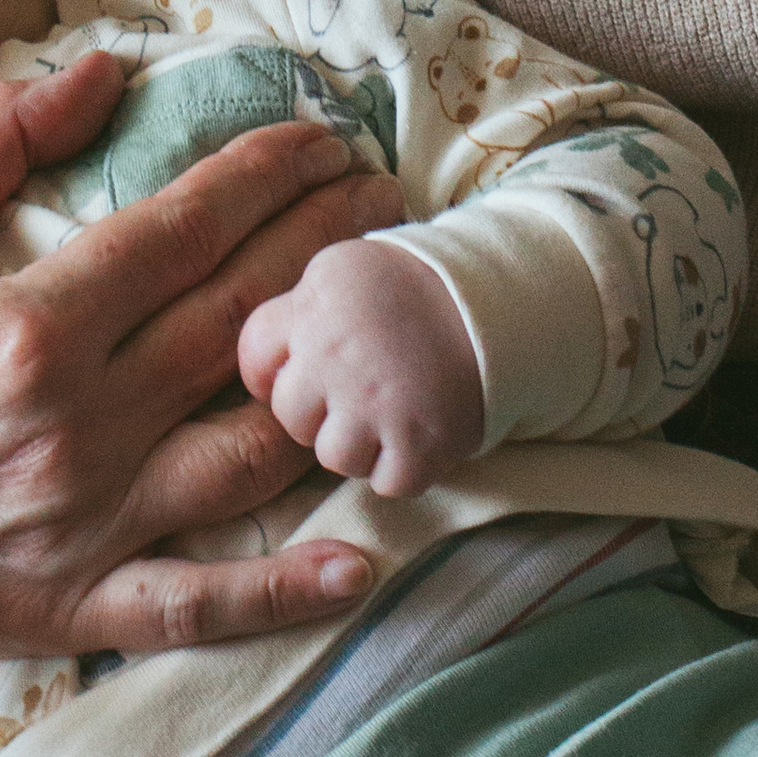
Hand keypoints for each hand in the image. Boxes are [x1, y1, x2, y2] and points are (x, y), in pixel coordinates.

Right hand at [0, 50, 404, 655]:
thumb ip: (0, 136)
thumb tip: (106, 67)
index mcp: (32, 323)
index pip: (188, 232)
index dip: (270, 178)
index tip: (325, 141)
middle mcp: (73, 424)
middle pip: (238, 323)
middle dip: (325, 251)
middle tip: (390, 203)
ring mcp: (80, 523)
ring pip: (244, 451)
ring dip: (327, 383)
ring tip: (383, 327)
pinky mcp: (69, 605)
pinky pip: (195, 602)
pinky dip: (280, 590)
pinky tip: (358, 561)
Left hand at [238, 235, 485, 496]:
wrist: (503, 302)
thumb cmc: (416, 289)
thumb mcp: (346, 273)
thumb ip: (300, 313)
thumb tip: (264, 370)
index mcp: (316, 301)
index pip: (254, 357)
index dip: (273, 373)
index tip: (307, 375)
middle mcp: (337, 351)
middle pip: (291, 415)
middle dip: (320, 412)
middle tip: (361, 394)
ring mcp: (378, 401)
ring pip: (334, 457)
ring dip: (361, 446)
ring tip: (392, 415)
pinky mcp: (421, 442)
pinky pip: (389, 483)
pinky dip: (405, 469)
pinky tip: (418, 435)